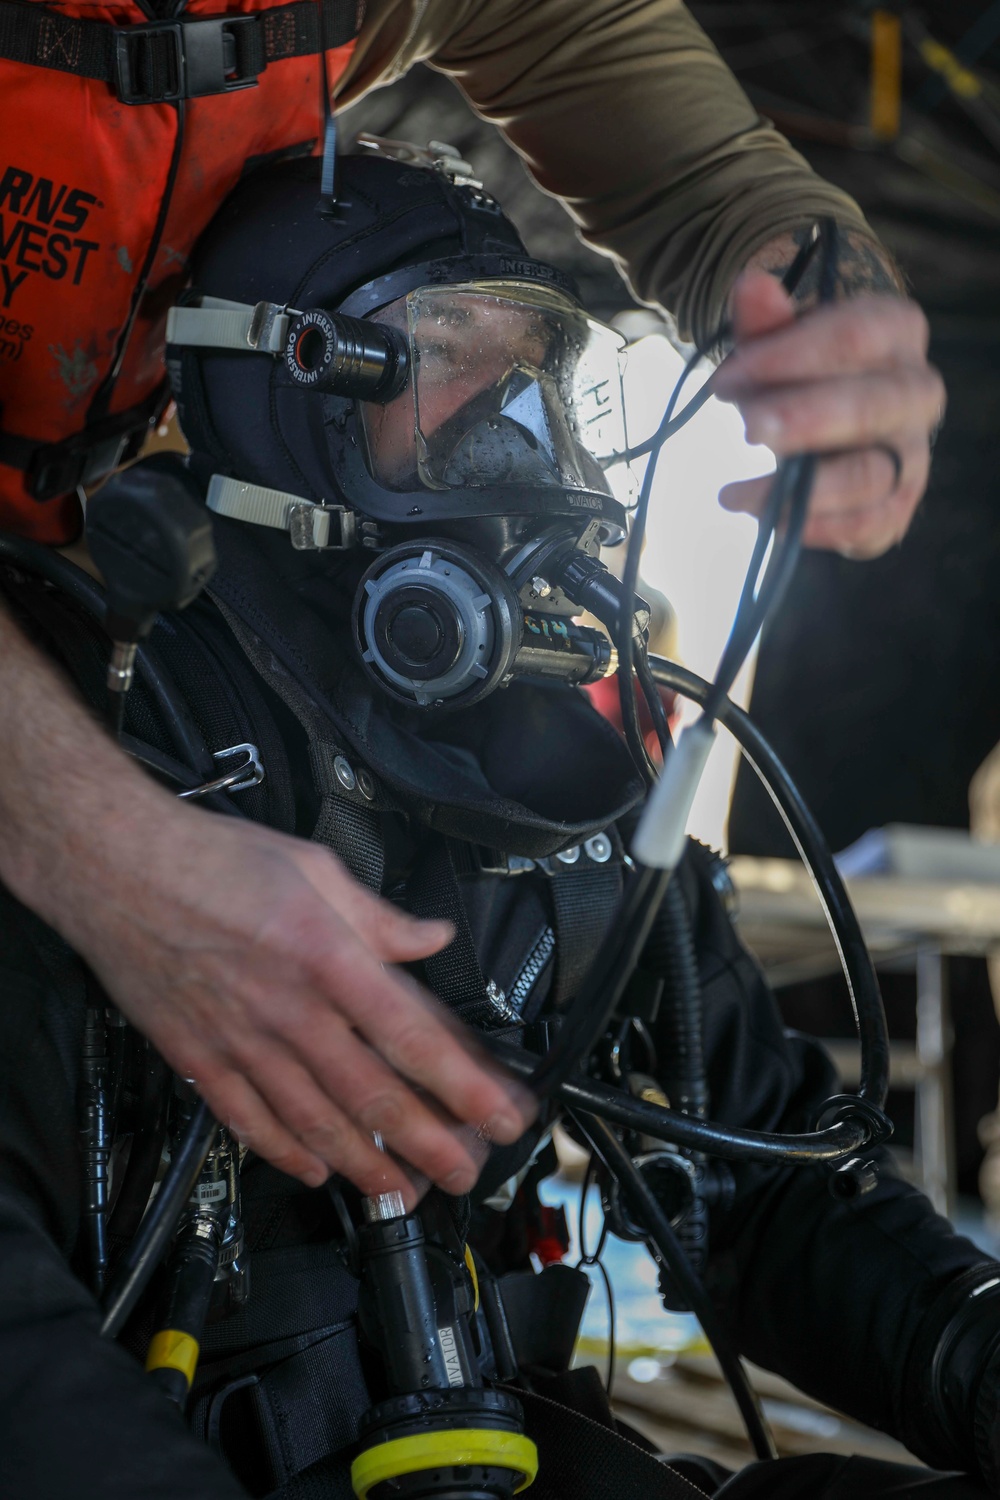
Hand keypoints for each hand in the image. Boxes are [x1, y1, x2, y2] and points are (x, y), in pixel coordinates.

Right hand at [54, 785, 535, 1203]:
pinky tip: (314, 1171)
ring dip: (364, 1164)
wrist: (115, 865)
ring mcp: (240, 1041)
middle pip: (371, 1095)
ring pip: (314, 1122)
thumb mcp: (314, 869)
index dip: (464, 1084)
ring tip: (403, 1190)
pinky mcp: (197, 1057)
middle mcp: (289, 1010)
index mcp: (327, 957)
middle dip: (427, 1144)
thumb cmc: (212, 859)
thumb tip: (430, 936)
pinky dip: (283, 1153)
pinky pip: (247, 1121)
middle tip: (464, 1174)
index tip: (501, 1112)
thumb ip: (379, 916)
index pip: (412, 1036)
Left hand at [711, 270, 945, 558]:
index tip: (726, 378)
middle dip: (807, 420)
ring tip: (741, 493)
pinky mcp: (897, 506)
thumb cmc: (799, 371)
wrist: (822, 416)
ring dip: (805, 489)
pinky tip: (769, 519)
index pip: (855, 336)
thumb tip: (751, 284)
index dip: (789, 357)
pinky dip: (817, 529)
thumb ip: (764, 321)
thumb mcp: (775, 342)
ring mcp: (912, 453)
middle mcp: (917, 391)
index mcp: (895, 331)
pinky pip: (871, 527)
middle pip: (874, 406)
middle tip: (747, 429)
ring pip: (873, 476)